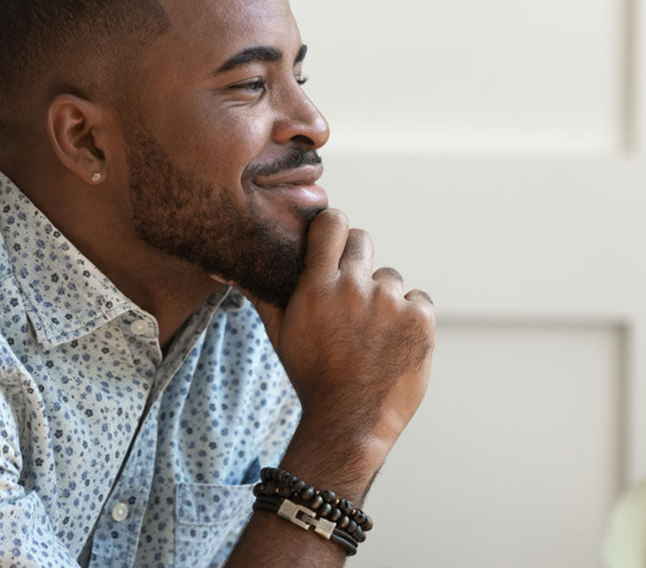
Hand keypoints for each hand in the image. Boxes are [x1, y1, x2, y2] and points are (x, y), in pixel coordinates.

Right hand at [237, 209, 435, 467]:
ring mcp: (390, 302)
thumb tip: (225, 269)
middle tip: (353, 294)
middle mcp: (353, 288)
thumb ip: (261, 295)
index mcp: (317, 287)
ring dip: (384, 298)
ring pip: (390, 278)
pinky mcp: (419, 318)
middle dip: (358, 261)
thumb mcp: (280, 335)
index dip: (335, 227)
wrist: (349, 422)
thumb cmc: (311, 377)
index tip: (335, 240)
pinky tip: (394, 345)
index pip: (332, 223)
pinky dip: (411, 319)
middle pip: (363, 242)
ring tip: (372, 335)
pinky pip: (418, 301)